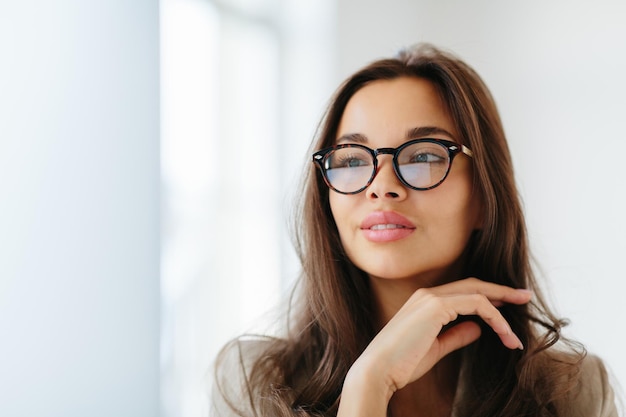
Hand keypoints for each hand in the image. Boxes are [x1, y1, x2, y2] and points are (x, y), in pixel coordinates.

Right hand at [338, 278, 531, 415]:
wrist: (379, 369)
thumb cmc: (401, 363)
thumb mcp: (435, 348)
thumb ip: (456, 335)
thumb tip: (478, 329)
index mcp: (424, 302)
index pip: (463, 291)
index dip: (488, 296)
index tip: (508, 305)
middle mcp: (428, 294)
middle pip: (474, 285)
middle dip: (502, 291)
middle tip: (524, 296)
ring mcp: (431, 298)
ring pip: (477, 292)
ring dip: (502, 307)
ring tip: (517, 327)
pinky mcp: (436, 306)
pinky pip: (476, 304)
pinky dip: (494, 318)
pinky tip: (504, 333)